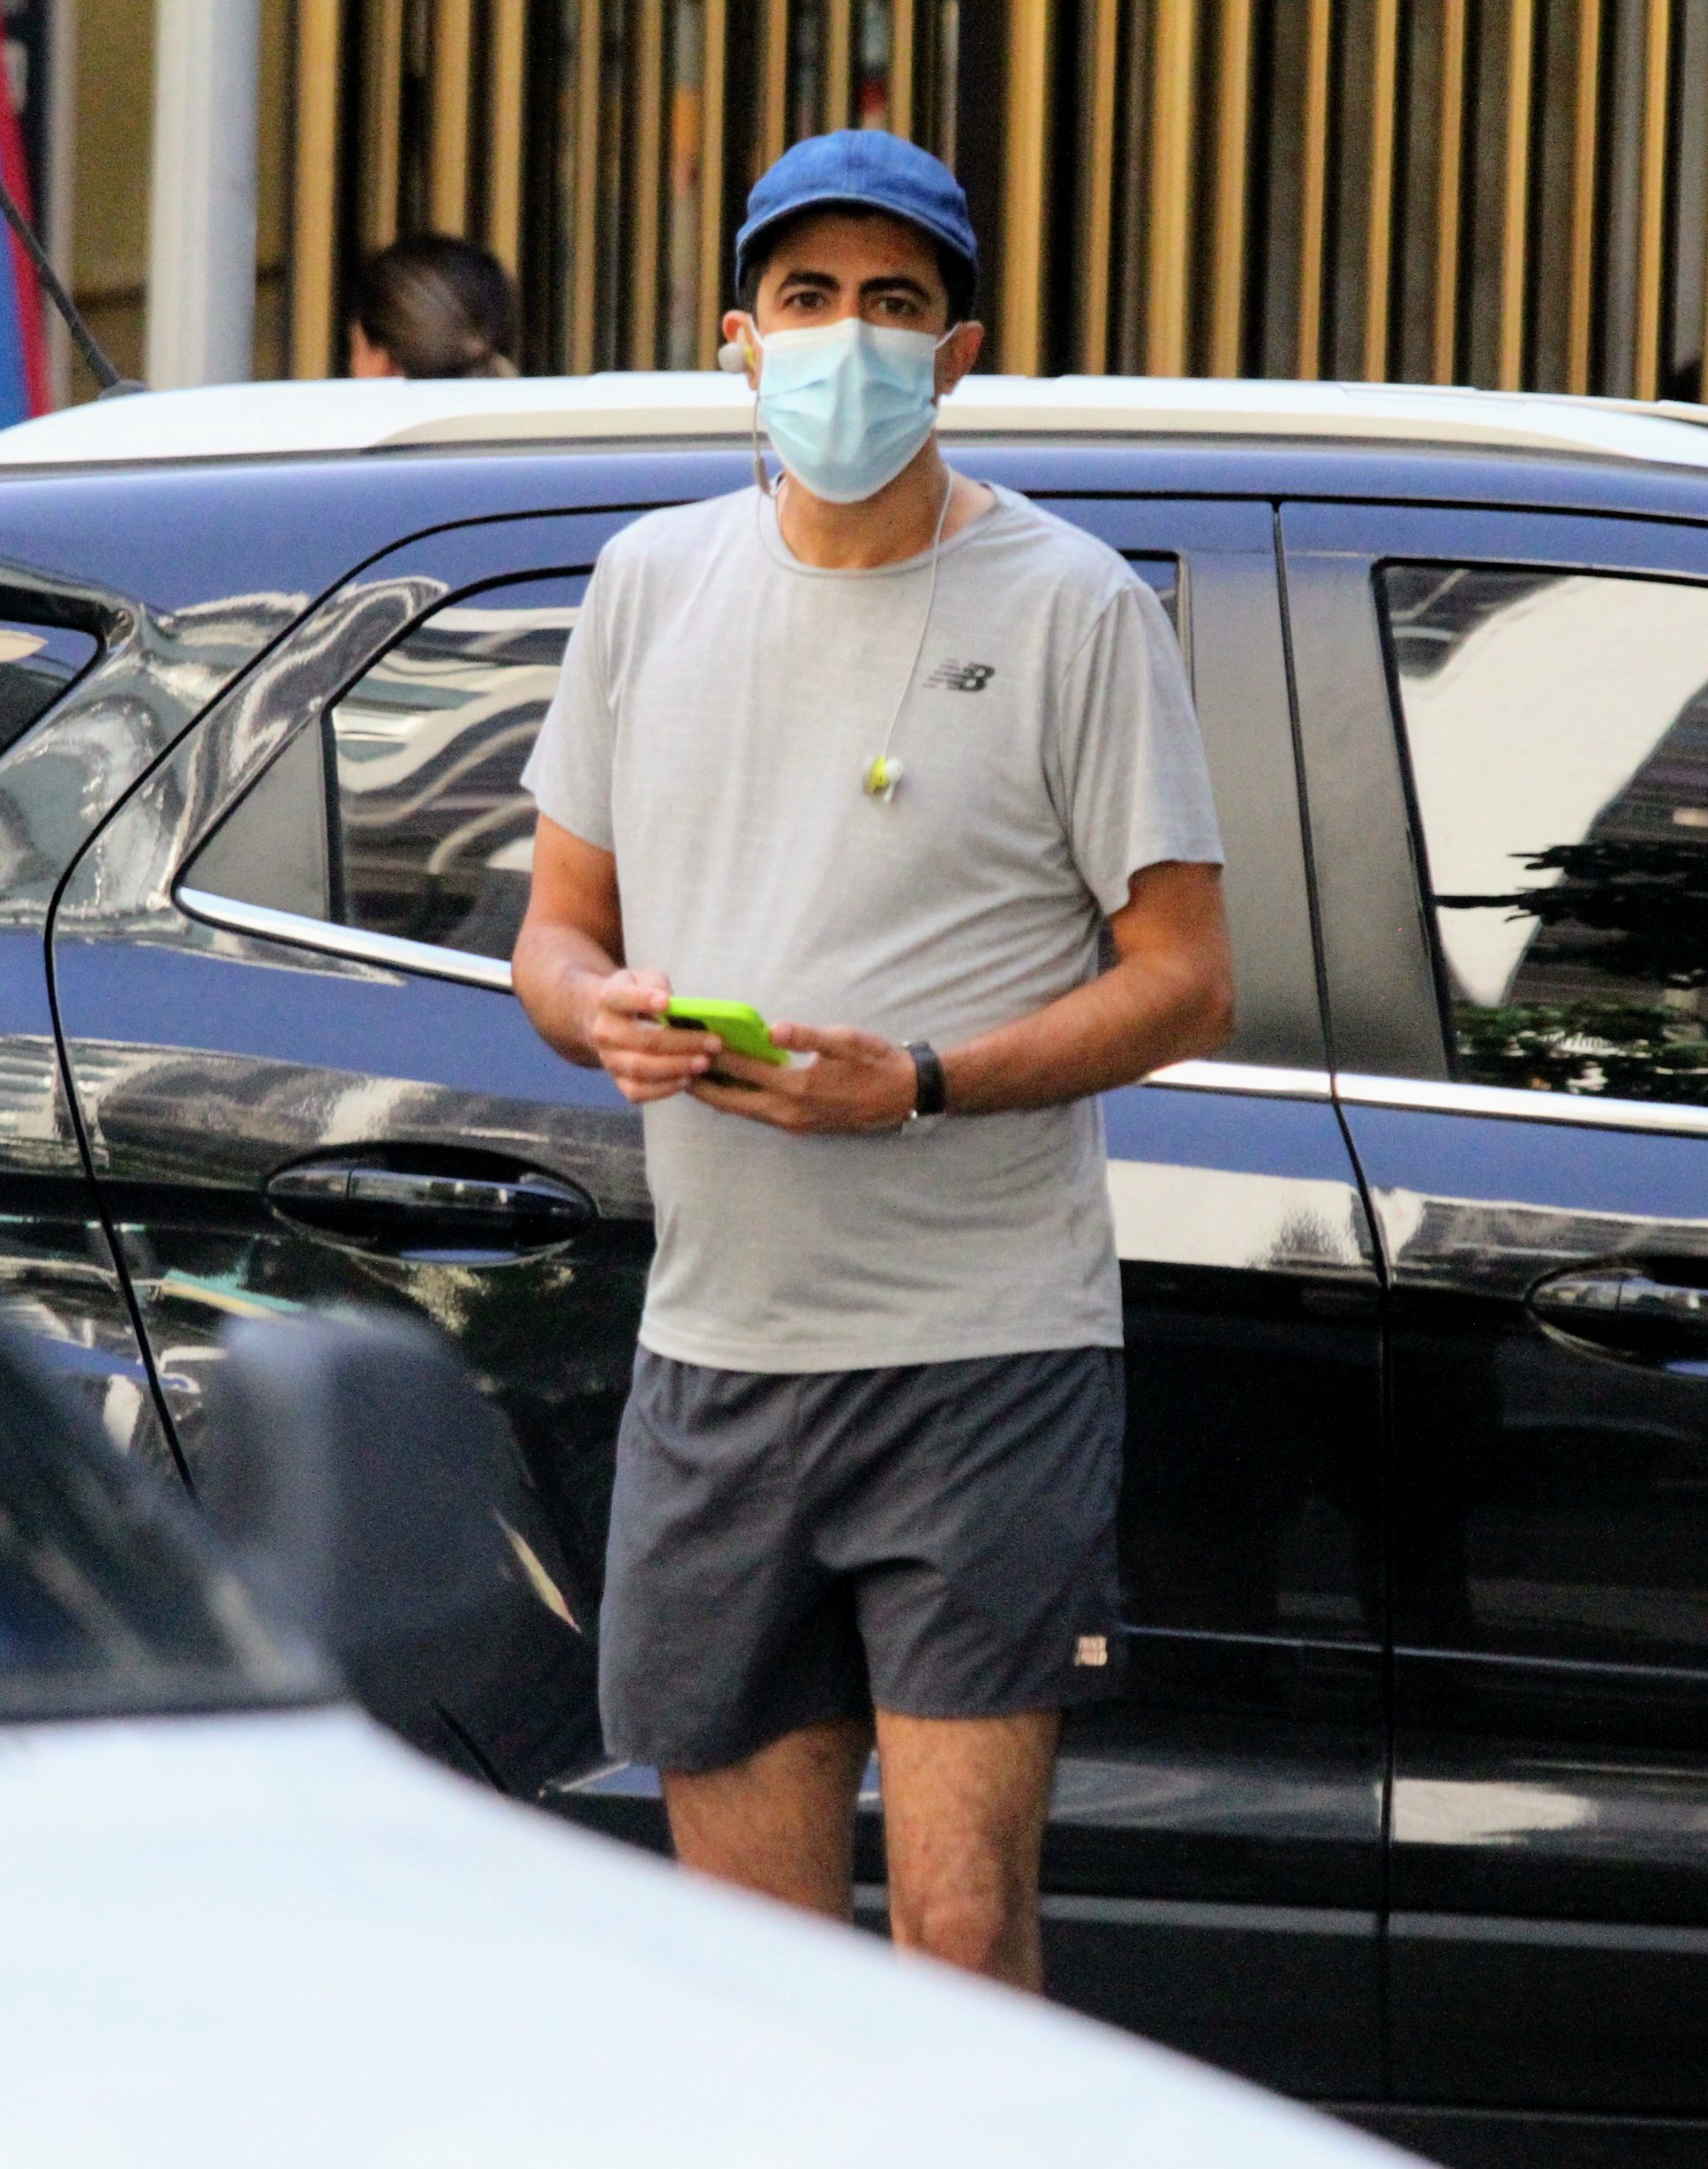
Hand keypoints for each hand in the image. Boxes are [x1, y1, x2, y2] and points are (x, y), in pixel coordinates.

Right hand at [580, 968, 718, 1104]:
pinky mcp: (618, 1081)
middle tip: (713, 1043)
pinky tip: (687, 1079)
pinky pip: (637, 1092)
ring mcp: (609, 1059)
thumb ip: (659, 986)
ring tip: (704, 1062)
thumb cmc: (639, 996)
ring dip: (676, 1068)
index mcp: (609, 1000)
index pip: (621, 998)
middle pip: (641, 1040)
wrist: (612, 1020)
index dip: (642, 1000)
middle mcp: (604, 1031)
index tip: (666, 1002)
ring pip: (640, 1069)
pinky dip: (664, 1089)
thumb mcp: (646, 979)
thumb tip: (678, 1007)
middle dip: (680, 1043)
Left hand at [690, 1021, 918, 1133]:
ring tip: (690, 1078)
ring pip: (743, 1111)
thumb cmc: (876, 1062)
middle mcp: (790, 1111)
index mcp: (799, 1087)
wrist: (904, 1094)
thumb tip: (773, 1029)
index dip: (714, 1055)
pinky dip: (738, 1101)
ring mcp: (794, 1123)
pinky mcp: (800, 1126)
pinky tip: (727, 1089)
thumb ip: (807, 1036)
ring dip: (716, 1096)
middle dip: (701, 1085)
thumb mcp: (845, 1041)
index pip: (744, 1070)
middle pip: (732, 1101)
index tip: (688, 1040)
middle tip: (671, 1066)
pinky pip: (758, 1114)